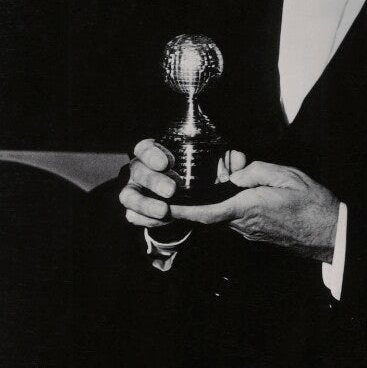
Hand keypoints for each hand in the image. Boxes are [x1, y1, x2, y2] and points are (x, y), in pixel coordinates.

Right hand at [119, 138, 245, 228]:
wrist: (183, 200)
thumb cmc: (195, 175)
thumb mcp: (210, 165)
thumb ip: (225, 160)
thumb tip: (238, 158)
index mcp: (156, 152)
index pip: (145, 147)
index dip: (151, 153)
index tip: (164, 162)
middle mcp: (141, 169)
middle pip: (138, 170)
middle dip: (153, 181)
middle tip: (171, 191)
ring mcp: (135, 190)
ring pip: (128, 195)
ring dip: (145, 203)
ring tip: (164, 211)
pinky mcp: (136, 210)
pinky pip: (132, 214)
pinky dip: (143, 219)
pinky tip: (157, 220)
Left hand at [170, 161, 339, 263]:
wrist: (331, 232)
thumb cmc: (312, 204)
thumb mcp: (287, 176)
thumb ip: (256, 171)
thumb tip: (234, 174)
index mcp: (249, 208)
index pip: (207, 212)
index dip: (183, 209)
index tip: (163, 207)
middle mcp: (244, 224)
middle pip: (211, 209)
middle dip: (200, 192)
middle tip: (203, 172)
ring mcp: (249, 231)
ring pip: (222, 212)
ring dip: (217, 195)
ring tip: (230, 171)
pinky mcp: (255, 233)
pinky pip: (233, 216)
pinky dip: (229, 201)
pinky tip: (240, 186)